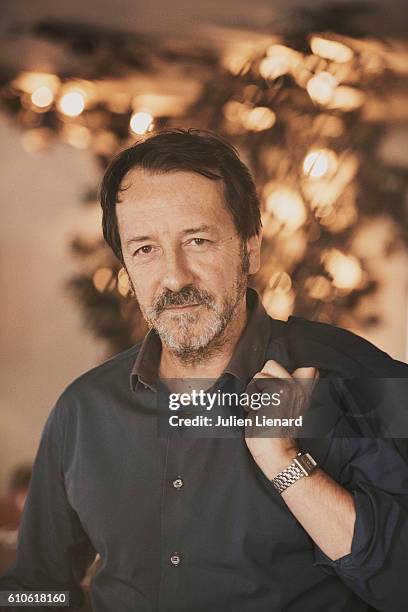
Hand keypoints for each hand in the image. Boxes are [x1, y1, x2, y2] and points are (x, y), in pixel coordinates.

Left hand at [244, 360, 318, 478]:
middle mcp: (300, 388)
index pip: (305, 367)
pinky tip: (255, 409)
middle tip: (263, 400)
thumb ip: (283, 392)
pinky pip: (256, 381)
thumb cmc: (273, 434)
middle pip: (272, 363)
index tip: (274, 393)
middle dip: (261, 379)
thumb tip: (275, 377)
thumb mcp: (283, 409)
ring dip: (254, 389)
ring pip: (262, 371)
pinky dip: (250, 395)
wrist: (276, 453)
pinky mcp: (278, 390)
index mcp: (304, 392)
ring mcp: (290, 387)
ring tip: (258, 406)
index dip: (280, 373)